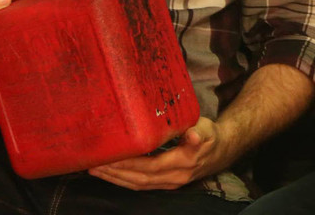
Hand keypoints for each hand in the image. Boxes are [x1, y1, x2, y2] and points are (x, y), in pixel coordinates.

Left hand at [89, 117, 228, 189]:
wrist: (222, 151)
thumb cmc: (210, 135)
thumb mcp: (206, 128)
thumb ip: (198, 132)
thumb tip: (194, 135)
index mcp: (183, 162)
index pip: (150, 166)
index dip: (128, 164)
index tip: (109, 158)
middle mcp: (175, 177)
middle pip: (139, 179)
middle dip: (114, 173)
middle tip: (92, 165)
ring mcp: (170, 183)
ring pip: (138, 185)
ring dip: (116, 179)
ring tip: (95, 170)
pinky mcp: (166, 183)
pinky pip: (142, 185)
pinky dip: (124, 180)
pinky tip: (111, 173)